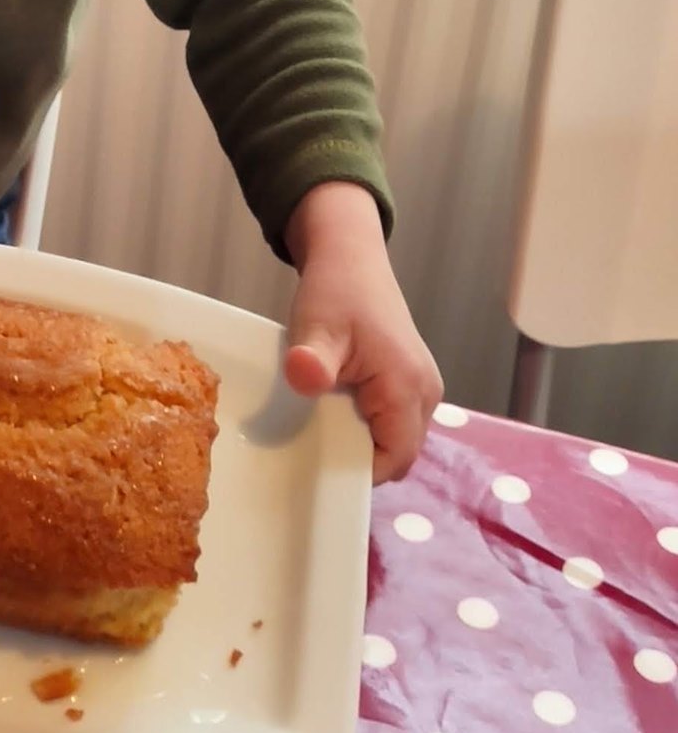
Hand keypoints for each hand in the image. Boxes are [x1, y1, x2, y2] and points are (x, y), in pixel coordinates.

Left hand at [282, 182, 441, 483]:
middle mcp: (427, 393)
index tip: (319, 468)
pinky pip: (396, 423)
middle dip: (360, 460)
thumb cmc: (335, 291)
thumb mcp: (315, 326)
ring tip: (323, 429)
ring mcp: (424, 388)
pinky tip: (337, 412)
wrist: (351, 258)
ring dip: (364, 443)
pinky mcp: (412, 383)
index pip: (396, 459)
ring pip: (398, 440)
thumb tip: (305, 378)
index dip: (360, 474)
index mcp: (408, 387)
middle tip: (315, 448)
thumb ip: (312, 359)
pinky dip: (369, 426)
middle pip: (400, 455)